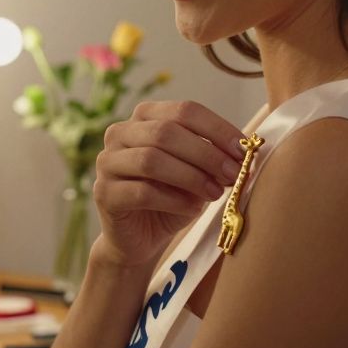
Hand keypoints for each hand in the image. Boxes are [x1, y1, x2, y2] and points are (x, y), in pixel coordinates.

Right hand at [92, 101, 245, 268]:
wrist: (141, 237)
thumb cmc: (171, 198)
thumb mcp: (196, 172)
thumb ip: (212, 158)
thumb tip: (241, 154)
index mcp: (145, 117)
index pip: (184, 110)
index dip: (216, 128)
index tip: (243, 149)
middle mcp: (120, 133)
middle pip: (166, 132)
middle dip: (206, 153)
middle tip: (232, 173)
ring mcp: (108, 162)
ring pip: (151, 159)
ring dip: (191, 176)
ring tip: (216, 192)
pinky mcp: (104, 193)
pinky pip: (142, 192)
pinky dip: (173, 199)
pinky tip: (193, 208)